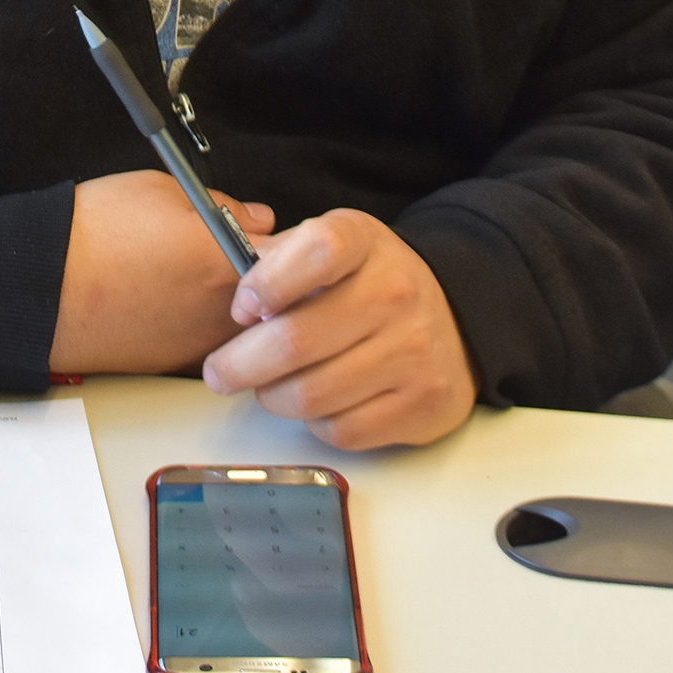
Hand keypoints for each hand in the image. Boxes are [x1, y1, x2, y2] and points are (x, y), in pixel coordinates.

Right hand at [49, 171, 275, 376]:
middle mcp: (222, 314)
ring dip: (240, 305)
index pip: (298, 256)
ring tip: (192, 275)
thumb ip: (225, 205)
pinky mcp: (171, 366)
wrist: (36, 289)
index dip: (292, 240)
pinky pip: (208, 343)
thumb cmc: (90, 235)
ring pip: (245, 326)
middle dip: (270, 276)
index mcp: (228, 263)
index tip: (280, 232)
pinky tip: (171, 302)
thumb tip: (257, 218)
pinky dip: (200, 325)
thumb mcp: (161, 190)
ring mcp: (198, 346)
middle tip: (236, 250)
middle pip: (279, 299)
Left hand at [200, 210, 476, 450]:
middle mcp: (397, 292)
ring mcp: (414, 351)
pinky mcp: (422, 403)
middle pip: (296, 340)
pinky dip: (315, 423)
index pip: (317, 250)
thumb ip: (281, 263)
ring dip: (274, 397)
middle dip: (240, 364)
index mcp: (365, 242)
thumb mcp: (330, 248)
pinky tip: (316, 403)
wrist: (452, 317)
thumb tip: (242, 309)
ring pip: (311, 395)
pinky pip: (342, 430)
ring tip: (268, 388)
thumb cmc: (368, 284)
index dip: (266, 283)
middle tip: (220, 373)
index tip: (241, 309)